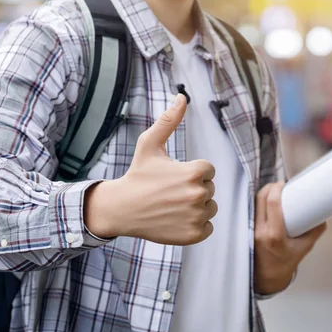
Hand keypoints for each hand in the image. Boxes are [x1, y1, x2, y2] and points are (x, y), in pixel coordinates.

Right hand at [84, 95, 217, 244]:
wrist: (122, 209)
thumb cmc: (138, 174)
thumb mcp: (150, 144)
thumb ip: (169, 121)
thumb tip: (182, 96)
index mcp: (195, 172)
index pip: (207, 170)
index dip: (191, 172)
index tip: (172, 177)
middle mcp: (199, 195)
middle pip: (209, 190)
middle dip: (193, 189)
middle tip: (169, 192)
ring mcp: (197, 217)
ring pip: (210, 208)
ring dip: (196, 208)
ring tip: (172, 205)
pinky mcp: (194, 235)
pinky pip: (208, 227)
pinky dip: (196, 225)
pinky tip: (176, 219)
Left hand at [254, 182, 326, 294]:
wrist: (267, 277)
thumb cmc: (286, 263)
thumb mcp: (304, 248)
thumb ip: (315, 230)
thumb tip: (324, 214)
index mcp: (274, 236)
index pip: (272, 204)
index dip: (276, 189)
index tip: (283, 184)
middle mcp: (259, 231)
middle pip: (260, 199)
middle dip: (270, 187)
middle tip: (280, 185)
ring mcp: (250, 231)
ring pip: (253, 203)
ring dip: (263, 193)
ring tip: (274, 190)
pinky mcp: (246, 230)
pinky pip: (250, 210)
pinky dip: (258, 203)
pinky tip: (264, 200)